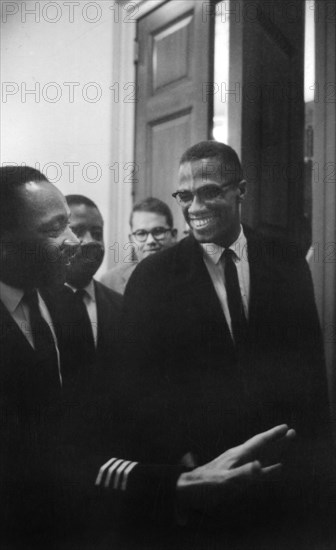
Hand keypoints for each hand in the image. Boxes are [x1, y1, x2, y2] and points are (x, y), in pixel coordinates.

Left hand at [176, 424, 295, 511]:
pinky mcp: (235, 473)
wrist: (187, 490)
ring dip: (273, 450)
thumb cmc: (206, 486)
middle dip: (276, 439)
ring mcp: (236, 464)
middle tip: (292, 431)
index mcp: (238, 455)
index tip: (286, 427)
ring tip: (285, 445)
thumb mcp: (225, 481)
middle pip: (261, 445)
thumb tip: (261, 465)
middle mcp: (238, 456)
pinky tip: (273, 468)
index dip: (273, 435)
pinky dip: (268, 467)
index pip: (259, 442)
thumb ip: (243, 473)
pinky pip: (256, 468)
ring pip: (260, 454)